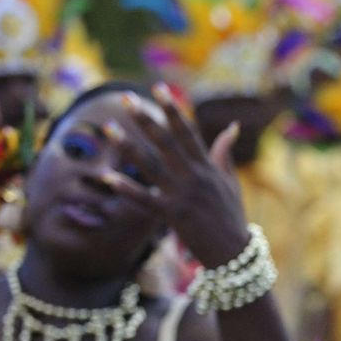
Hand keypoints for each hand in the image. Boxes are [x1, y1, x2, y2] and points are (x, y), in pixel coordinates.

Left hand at [103, 84, 249, 265]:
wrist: (233, 252)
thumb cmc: (231, 216)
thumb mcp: (230, 182)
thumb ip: (224, 153)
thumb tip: (232, 126)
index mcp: (207, 167)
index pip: (187, 131)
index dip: (172, 109)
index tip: (158, 88)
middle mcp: (193, 176)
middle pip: (165, 141)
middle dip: (145, 118)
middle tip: (127, 99)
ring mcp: (182, 195)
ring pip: (149, 165)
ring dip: (127, 146)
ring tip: (107, 127)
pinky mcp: (171, 215)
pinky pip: (144, 199)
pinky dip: (126, 189)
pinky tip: (107, 177)